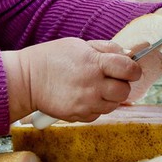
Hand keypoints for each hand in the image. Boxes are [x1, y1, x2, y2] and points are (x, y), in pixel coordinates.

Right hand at [2, 37, 141, 122]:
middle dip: (122, 84)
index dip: (134, 69)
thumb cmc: (53, 57)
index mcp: (95, 63)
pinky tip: (84, 97)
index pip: (130, 69)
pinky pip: (98, 114)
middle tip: (111, 79)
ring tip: (95, 87)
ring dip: (110, 97)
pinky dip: (96, 107)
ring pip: (114, 105)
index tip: (130, 69)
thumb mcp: (80, 44)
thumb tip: (129, 55)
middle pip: (125, 91)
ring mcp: (86, 103)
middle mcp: (93, 85)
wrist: (26, 79)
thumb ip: (107, 49)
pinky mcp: (78, 116)